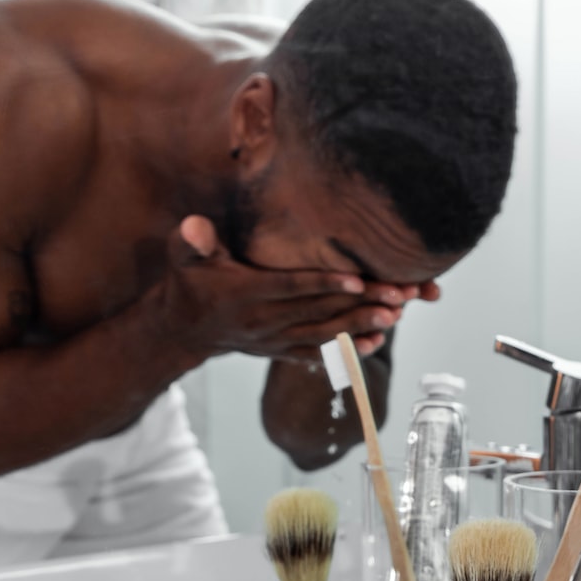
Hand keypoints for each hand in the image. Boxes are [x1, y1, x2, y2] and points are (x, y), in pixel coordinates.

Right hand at [154, 217, 408, 360]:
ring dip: (360, 326)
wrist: (184, 330)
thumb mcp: (183, 259)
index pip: (288, 288)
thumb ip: (193, 242)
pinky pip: (318, 354)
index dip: (322, 283)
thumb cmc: (191, 283)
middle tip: (397, 294)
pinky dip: (347, 350)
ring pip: (323, 335)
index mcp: (243, 294)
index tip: (357, 279)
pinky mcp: (281, 352)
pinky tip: (377, 342)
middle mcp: (262, 322)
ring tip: (395, 316)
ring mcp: (274, 341)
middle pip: (317, 311)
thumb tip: (194, 225)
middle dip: (358, 303)